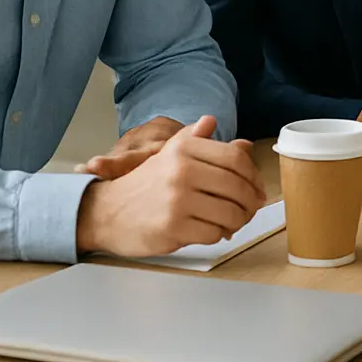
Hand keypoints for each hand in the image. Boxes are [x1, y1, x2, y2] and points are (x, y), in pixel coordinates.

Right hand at [75, 116, 266, 257]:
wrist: (104, 211)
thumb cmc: (143, 185)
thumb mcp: (167, 154)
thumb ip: (196, 141)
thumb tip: (219, 127)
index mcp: (184, 149)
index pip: (236, 158)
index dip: (253, 175)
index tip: (256, 187)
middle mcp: (181, 170)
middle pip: (238, 187)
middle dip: (250, 202)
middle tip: (250, 208)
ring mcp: (177, 199)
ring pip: (230, 213)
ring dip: (238, 221)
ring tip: (233, 221)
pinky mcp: (173, 227)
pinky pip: (214, 233)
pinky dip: (219, 234)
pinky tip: (213, 231)